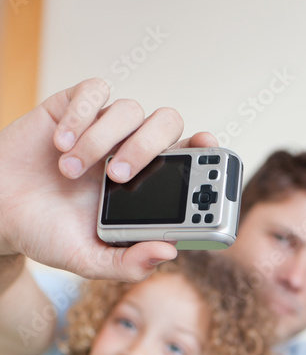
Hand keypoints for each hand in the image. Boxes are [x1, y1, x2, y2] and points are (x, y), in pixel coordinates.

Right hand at [0, 78, 217, 281]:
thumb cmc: (47, 234)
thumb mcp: (89, 261)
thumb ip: (130, 263)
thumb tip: (170, 251)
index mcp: (146, 185)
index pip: (188, 158)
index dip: (205, 149)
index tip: (209, 147)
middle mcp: (131, 151)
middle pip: (166, 123)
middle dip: (148, 147)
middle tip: (118, 176)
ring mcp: (104, 127)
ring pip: (128, 110)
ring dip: (100, 140)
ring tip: (69, 172)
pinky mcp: (73, 107)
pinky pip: (94, 91)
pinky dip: (81, 115)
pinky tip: (59, 144)